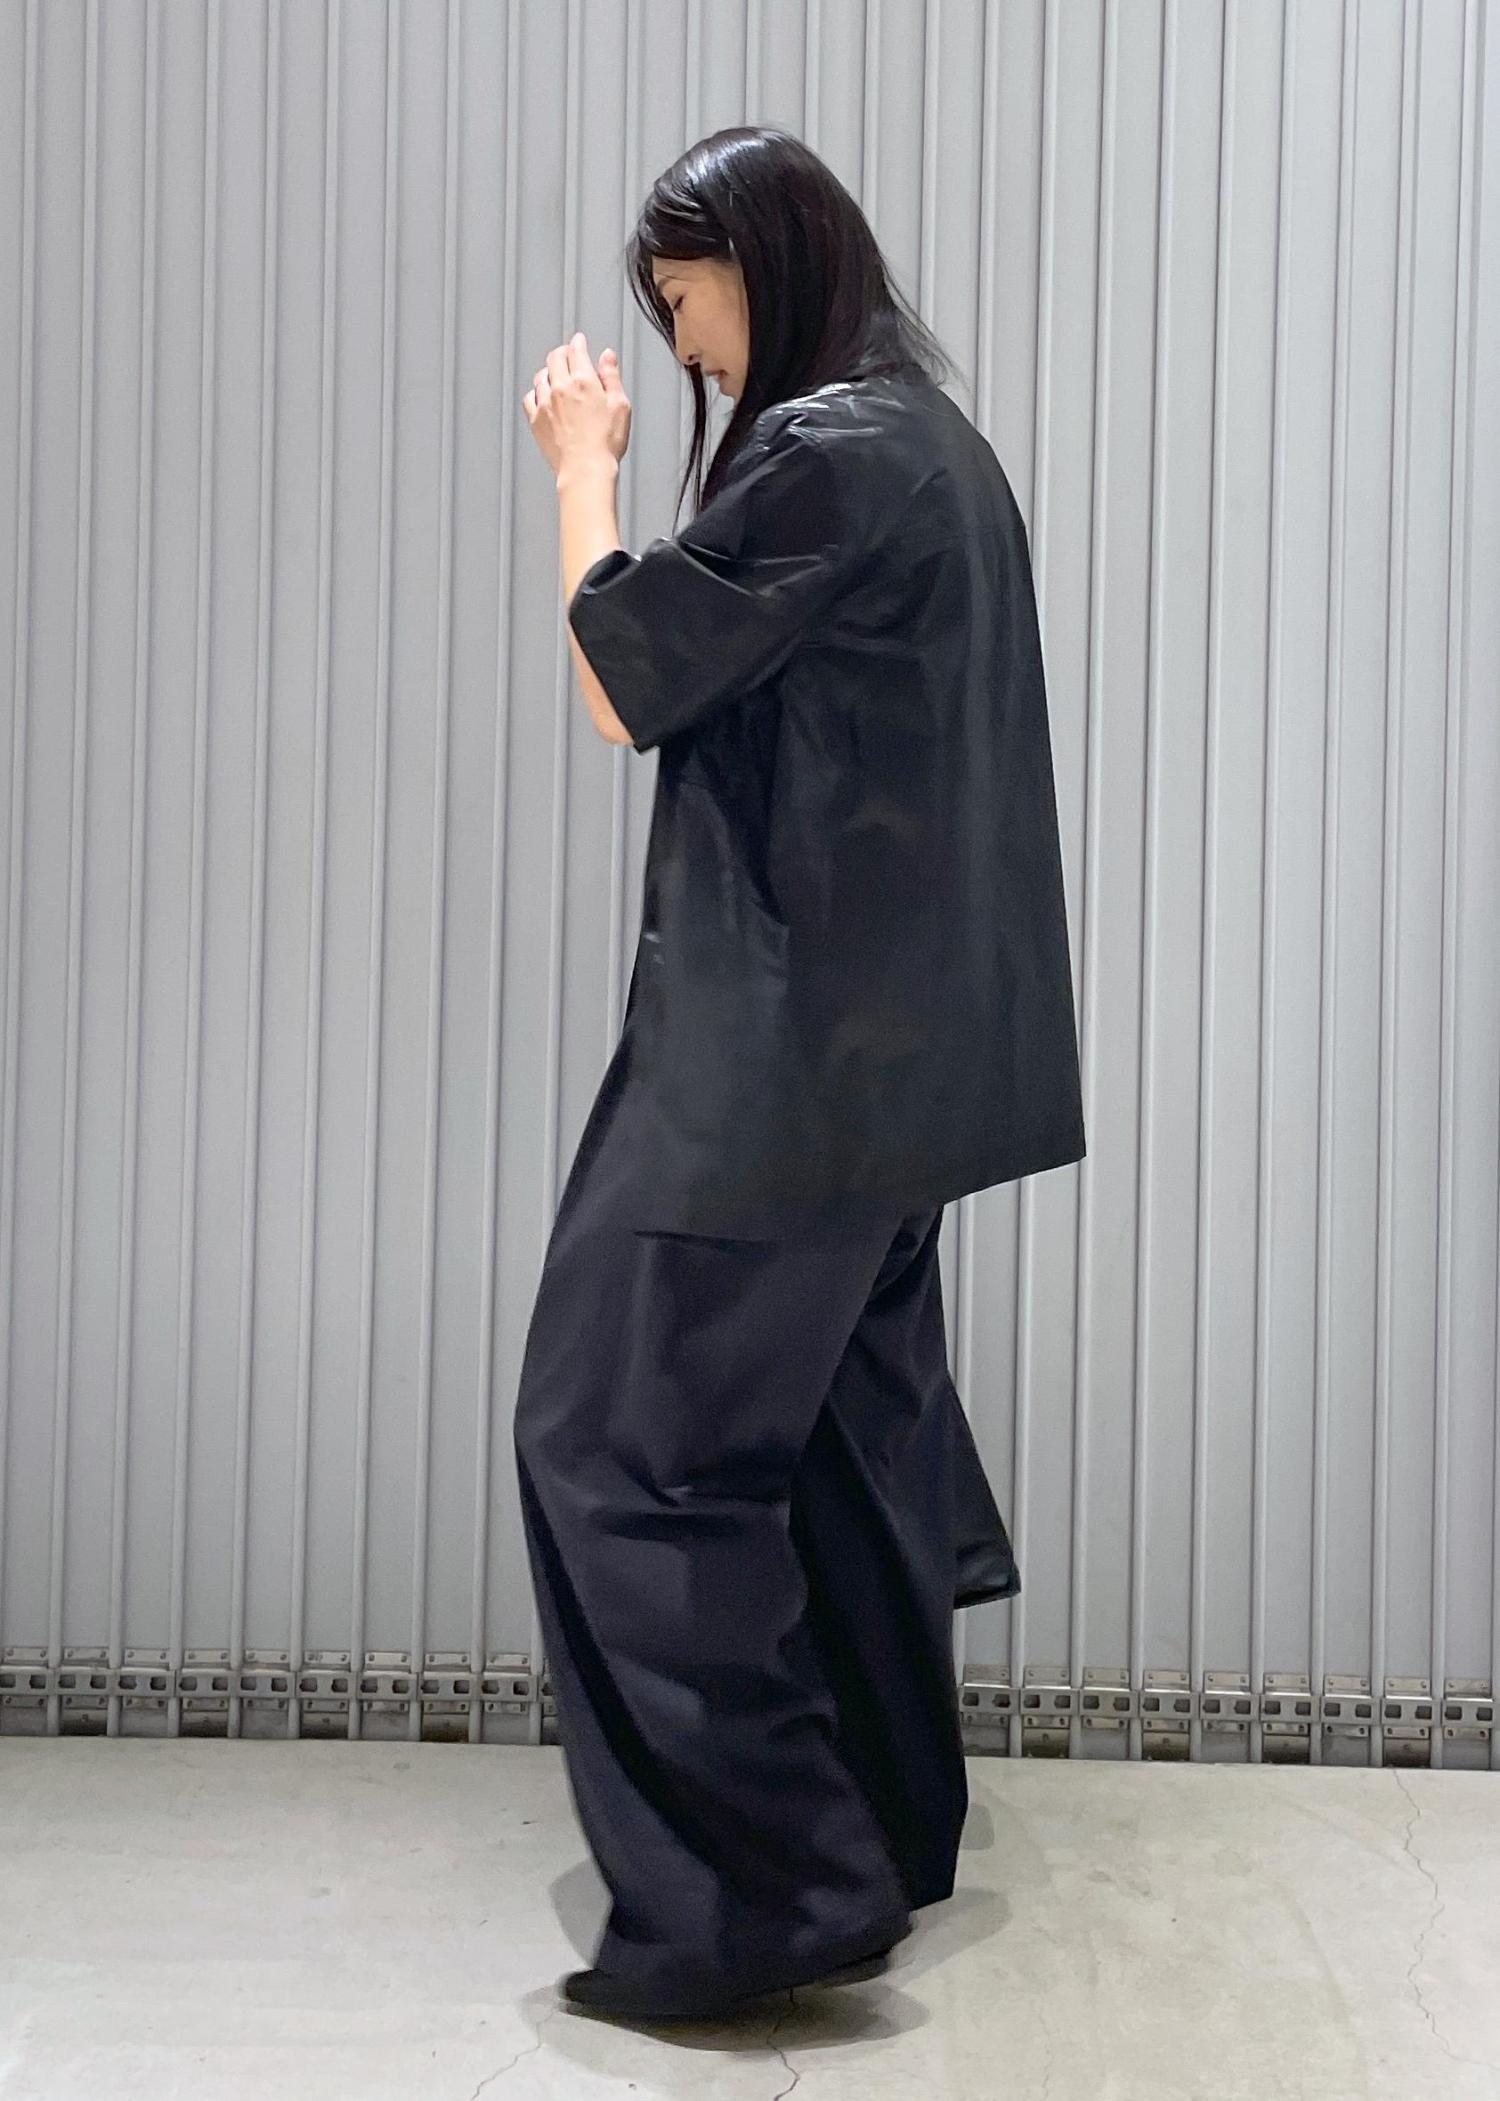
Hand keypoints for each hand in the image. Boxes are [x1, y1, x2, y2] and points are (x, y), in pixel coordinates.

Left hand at [523, 333, 631, 477]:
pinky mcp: (536, 420)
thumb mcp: (620, 405)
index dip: (578, 342)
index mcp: (583, 380)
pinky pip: (529, 397)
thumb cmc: (605, 443)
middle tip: (567, 354)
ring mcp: (545, 403)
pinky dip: (535, 392)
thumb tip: (607, 356)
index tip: (579, 341)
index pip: (576, 350)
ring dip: (549, 370)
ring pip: (541, 376)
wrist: (585, 470)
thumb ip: (612, 376)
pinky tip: (541, 395)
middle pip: (555, 358)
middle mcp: (561, 388)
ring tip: (555, 374)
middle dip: (562, 352)